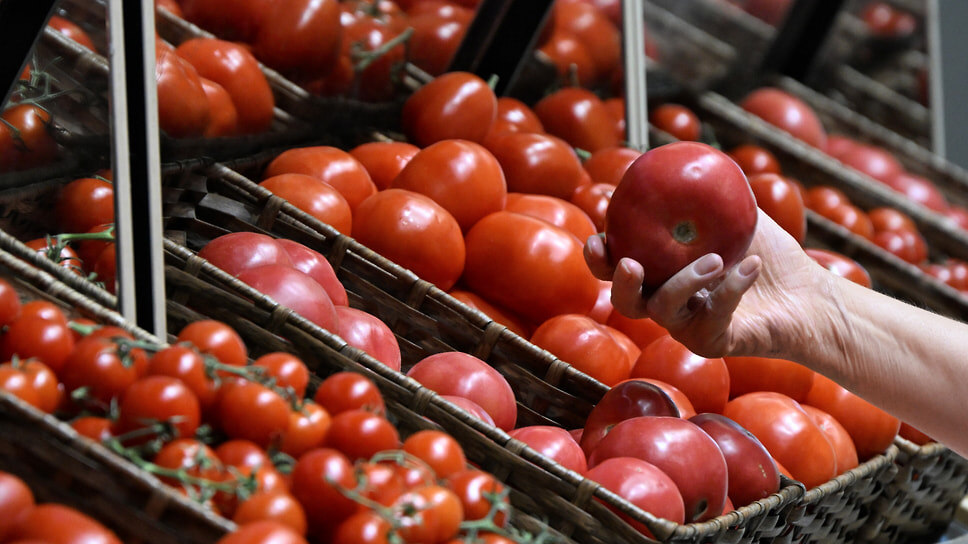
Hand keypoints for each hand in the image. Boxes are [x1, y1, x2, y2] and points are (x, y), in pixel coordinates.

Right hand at [584, 210, 824, 358]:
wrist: (808, 294)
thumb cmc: (768, 252)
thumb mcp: (736, 213)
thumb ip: (706, 192)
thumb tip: (680, 156)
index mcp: (660, 271)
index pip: (616, 267)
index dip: (598, 257)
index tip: (598, 238)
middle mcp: (666, 301)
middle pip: (625, 301)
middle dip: (621, 283)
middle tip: (631, 264)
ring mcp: (687, 325)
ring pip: (663, 309)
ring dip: (684, 280)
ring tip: (716, 259)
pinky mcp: (712, 342)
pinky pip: (711, 316)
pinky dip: (731, 288)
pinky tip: (752, 266)